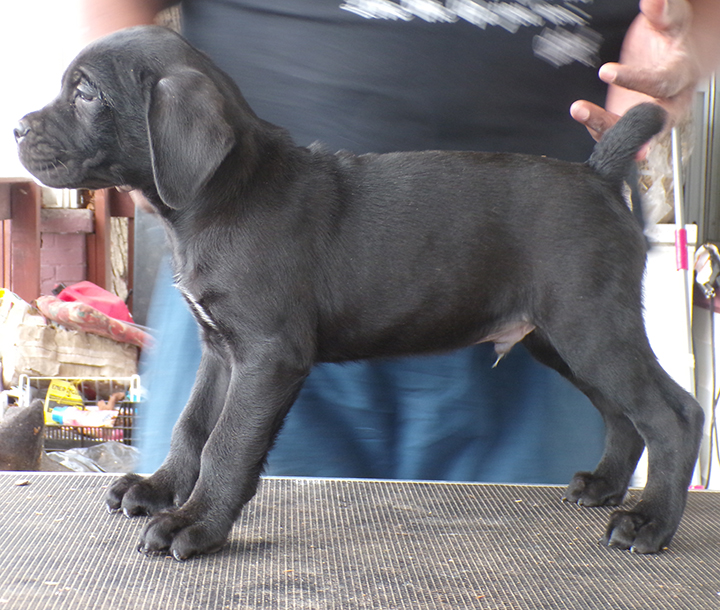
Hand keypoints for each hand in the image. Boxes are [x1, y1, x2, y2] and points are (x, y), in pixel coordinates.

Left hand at [572, 0, 698, 142]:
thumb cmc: (670, 39)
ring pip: (632, 134)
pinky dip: (597, 129)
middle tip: (592, 113)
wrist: (673, 55)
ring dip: (603, 127)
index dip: (636, 80)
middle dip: (623, 121)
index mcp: (681, 75)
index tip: (606, 72)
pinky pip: (616, 133)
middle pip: (652, 120)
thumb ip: (661, 12)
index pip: (662, 83)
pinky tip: (582, 115)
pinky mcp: (631, 123)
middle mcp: (670, 103)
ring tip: (580, 110)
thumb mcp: (669, 21)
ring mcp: (650, 117)